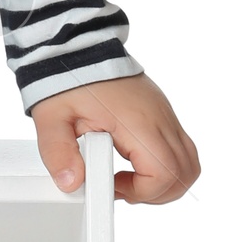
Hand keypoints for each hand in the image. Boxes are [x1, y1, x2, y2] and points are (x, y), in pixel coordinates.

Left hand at [30, 74, 198, 205]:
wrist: (80, 48)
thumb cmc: (69, 80)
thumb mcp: (52, 118)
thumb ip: (59, 152)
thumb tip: (72, 183)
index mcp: (137, 121)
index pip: (165, 172)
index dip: (142, 191)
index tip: (113, 186)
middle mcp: (159, 119)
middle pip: (185, 173)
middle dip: (156, 193)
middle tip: (122, 187)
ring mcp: (165, 116)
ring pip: (188, 163)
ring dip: (164, 181)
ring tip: (128, 178)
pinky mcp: (163, 114)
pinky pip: (180, 149)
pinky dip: (164, 166)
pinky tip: (133, 162)